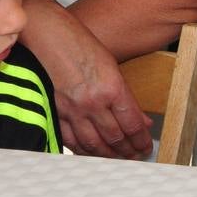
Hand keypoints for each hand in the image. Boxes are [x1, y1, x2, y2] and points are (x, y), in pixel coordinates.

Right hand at [20, 0, 152, 157]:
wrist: (50, 38)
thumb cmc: (81, 46)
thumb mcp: (112, 67)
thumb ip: (126, 96)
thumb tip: (141, 120)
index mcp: (112, 88)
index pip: (133, 123)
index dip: (142, 140)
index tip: (146, 146)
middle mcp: (94, 102)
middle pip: (116, 137)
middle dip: (129, 150)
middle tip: (136, 155)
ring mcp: (73, 110)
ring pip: (95, 144)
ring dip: (109, 155)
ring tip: (119, 159)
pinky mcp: (57, 113)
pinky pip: (73, 141)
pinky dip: (85, 151)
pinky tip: (93, 154)